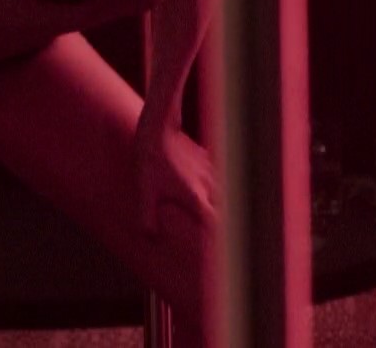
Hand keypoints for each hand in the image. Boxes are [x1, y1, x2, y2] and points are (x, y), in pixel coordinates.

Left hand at [134, 118, 217, 239]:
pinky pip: (219, 176)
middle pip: (227, 207)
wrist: (158, 131)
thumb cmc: (151, 162)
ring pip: (225, 190)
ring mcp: (209, 170)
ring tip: (225, 212)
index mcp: (195, 196)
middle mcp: (207, 185)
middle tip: (230, 232)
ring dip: (226, 202)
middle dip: (229, 220)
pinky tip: (213, 188)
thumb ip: (147, 217)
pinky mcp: (207, 159)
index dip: (221, 234)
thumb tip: (149, 237)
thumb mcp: (145, 192)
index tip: (223, 244)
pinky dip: (220, 185)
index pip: (216, 221)